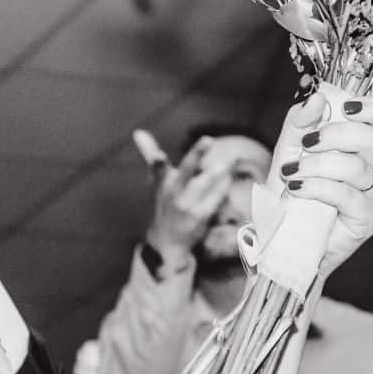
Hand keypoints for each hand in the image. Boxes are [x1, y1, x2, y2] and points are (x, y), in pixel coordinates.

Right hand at [148, 134, 251, 256]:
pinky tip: (229, 178)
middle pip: (186, 171)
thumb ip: (150, 154)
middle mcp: (173, 194)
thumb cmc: (165, 203)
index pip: (157, 169)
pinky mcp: (200, 217)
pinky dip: (224, 186)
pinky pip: (217, 196)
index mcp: (163, 182)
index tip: (158, 157)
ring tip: (234, 158)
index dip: (156, 162)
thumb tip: (138, 131)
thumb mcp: (156, 181)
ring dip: (221, 169)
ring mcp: (187, 206)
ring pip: (207, 181)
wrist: (166, 242)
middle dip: (196, 155)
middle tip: (208, 139)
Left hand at [256, 89, 372, 279]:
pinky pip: (347, 195)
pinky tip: (296, 189)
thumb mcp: (288, 153)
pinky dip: (318, 187)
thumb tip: (317, 97)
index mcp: (362, 149)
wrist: (281, 243)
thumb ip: (299, 124)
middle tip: (306, 144)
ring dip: (318, 165)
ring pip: (357, 167)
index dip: (372, 108)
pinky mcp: (367, 219)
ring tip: (291, 173)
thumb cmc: (290, 197)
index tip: (344, 106)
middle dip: (336, 135)